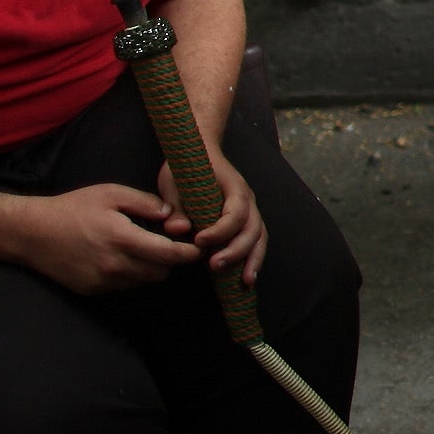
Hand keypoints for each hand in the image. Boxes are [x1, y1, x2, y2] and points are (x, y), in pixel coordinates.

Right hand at [15, 183, 201, 292]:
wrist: (32, 233)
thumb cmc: (72, 208)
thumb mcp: (110, 194)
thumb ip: (145, 203)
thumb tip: (171, 214)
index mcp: (122, 238)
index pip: (168, 254)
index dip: (188, 254)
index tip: (198, 248)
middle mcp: (114, 265)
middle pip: (160, 272)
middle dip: (170, 260)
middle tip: (169, 244)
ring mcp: (103, 281)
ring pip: (143, 281)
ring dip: (150, 268)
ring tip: (142, 248)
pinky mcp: (93, 290)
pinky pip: (124, 285)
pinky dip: (130, 274)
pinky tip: (120, 257)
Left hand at [155, 150, 268, 283]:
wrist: (202, 151)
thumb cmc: (188, 167)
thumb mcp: (174, 182)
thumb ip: (176, 206)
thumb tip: (176, 229)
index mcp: (234, 187)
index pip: (234, 213)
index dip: (219, 230)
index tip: (199, 240)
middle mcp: (248, 199)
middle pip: (252, 229)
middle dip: (236, 251)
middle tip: (214, 265)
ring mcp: (251, 210)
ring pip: (259, 237)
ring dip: (252, 260)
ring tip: (244, 282)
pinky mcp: (247, 220)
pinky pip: (257, 241)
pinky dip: (254, 259)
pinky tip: (246, 278)